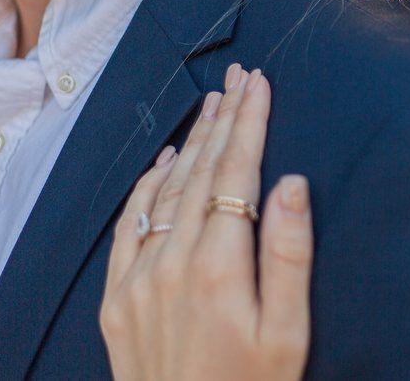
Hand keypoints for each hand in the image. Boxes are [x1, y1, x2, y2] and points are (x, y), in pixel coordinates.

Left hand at [101, 64, 312, 380]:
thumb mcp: (290, 331)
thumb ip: (290, 254)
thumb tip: (292, 183)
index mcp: (221, 265)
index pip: (236, 172)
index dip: (250, 123)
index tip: (259, 85)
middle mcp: (173, 261)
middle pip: (201, 170)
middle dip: (224, 118)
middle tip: (239, 79)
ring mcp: (140, 277)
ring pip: (167, 189)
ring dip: (190, 142)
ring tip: (212, 104)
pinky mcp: (118, 296)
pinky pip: (130, 223)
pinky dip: (147, 185)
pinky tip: (163, 160)